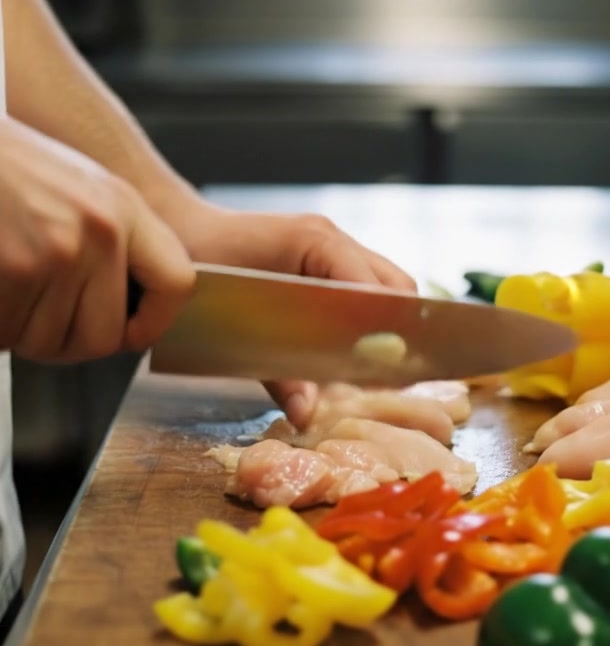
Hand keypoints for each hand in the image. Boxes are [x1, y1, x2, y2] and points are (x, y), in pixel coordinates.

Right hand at [0, 119, 195, 361]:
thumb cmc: (6, 169)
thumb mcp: (78, 188)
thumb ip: (110, 241)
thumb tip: (130, 313)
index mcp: (122, 207)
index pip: (176, 284)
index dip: (152, 324)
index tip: (127, 332)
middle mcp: (100, 231)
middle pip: (103, 337)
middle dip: (66, 342)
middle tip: (38, 318)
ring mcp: (58, 252)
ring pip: (48, 343)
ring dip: (21, 331)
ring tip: (7, 288)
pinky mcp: (16, 268)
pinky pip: (8, 334)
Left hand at [172, 199, 416, 423]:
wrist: (177, 233)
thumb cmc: (197, 266)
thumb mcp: (230, 322)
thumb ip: (274, 369)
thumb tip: (308, 413)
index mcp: (316, 241)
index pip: (375, 288)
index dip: (388, 332)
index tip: (389, 374)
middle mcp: (333, 242)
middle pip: (395, 289)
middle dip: (397, 335)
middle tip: (385, 382)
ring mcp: (332, 250)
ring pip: (385, 292)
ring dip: (382, 332)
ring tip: (372, 376)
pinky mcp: (324, 265)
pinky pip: (361, 294)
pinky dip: (363, 326)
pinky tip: (351, 359)